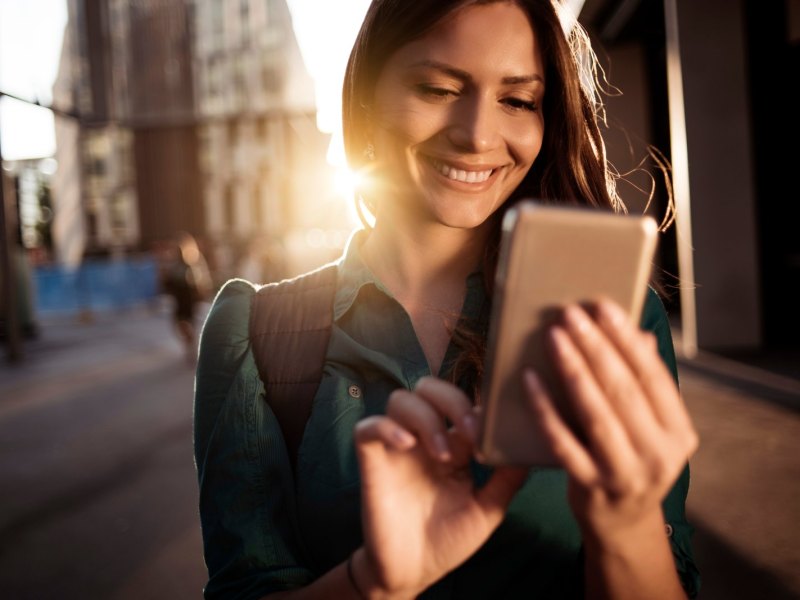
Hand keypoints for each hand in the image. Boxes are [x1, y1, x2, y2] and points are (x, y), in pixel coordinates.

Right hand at [353, 377, 527, 598]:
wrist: (414, 571)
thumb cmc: (449, 539)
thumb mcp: (487, 510)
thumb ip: (507, 479)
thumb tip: (530, 448)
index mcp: (454, 444)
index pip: (462, 401)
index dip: (479, 404)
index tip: (496, 427)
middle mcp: (424, 438)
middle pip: (430, 387)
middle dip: (453, 400)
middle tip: (471, 432)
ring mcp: (396, 447)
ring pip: (401, 399)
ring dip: (426, 418)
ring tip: (443, 454)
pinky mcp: (372, 461)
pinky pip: (368, 427)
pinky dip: (386, 428)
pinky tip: (408, 446)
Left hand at [523, 299, 698, 546]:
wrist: (621, 523)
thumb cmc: (632, 460)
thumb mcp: (649, 428)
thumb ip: (644, 385)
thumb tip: (637, 332)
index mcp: (679, 434)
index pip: (653, 377)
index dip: (627, 340)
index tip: (604, 307)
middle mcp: (659, 456)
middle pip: (623, 391)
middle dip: (596, 347)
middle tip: (571, 313)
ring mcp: (624, 474)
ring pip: (595, 414)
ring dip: (572, 370)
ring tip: (554, 336)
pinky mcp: (589, 486)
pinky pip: (561, 440)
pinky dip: (544, 408)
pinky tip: (528, 380)